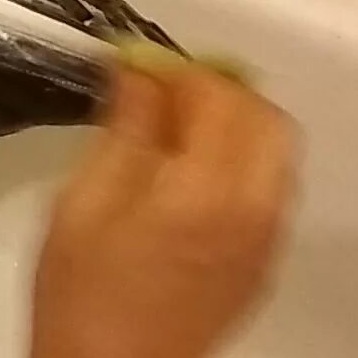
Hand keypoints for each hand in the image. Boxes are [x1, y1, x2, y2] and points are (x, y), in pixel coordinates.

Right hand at [31, 67, 297, 357]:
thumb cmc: (82, 291)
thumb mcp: (83, 199)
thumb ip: (122, 128)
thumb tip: (138, 69)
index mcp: (205, 190)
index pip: (218, 95)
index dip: (176, 69)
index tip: (135, 65)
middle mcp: (253, 209)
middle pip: (265, 116)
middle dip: (218, 90)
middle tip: (163, 92)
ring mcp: (267, 238)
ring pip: (276, 149)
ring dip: (235, 122)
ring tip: (176, 129)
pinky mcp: (264, 261)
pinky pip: (272, 185)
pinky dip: (243, 158)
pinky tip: (192, 171)